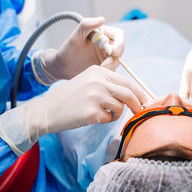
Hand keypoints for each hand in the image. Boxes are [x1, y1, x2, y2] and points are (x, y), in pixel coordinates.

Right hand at [0, 65, 148, 154]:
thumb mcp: (88, 81)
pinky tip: (93, 117)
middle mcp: (98, 81)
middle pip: (128, 93)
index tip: (144, 100)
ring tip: (104, 114)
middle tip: (140, 111)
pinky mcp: (92, 111)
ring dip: (117, 114)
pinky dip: (106, 120)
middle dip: (138, 104)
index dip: (139, 92)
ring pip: (120, 107)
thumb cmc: (69, 98)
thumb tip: (133, 93)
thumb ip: (107, 83)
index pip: (126, 81)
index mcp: (98, 71)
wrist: (46, 110)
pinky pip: (110, 118)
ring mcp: (95, 96)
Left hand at [32, 17, 124, 83]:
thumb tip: (102, 19)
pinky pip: (113, 70)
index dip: (120, 43)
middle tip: (104, 66)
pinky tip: (97, 73)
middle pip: (120, 49)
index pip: (119, 35)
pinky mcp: (105, 67)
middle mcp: (106, 44)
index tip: (113, 52)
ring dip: (110, 67)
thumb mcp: (74, 37)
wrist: (62, 67)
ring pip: (117, 62)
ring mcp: (106, 56)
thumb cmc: (66, 50)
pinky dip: (108, 73)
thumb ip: (86, 25)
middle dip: (114, 59)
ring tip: (97, 70)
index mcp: (102, 34)